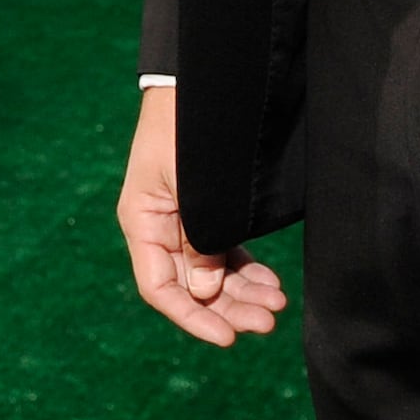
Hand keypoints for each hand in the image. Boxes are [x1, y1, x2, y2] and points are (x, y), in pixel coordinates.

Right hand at [117, 85, 284, 345]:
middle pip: (190, 287)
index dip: (192, 317)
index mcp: (142, 222)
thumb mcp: (192, 185)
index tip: (227, 338)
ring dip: (241, 293)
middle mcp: (160, 228)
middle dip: (228, 309)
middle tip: (268, 322)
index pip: (160, 288)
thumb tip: (202, 292)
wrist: (202, 81)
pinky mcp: (206, 211)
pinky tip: (269, 283)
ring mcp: (183, 221)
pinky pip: (223, 251)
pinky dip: (244, 270)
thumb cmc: (187, 127)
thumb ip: (198, 239)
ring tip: (277, 304)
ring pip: (211, 273)